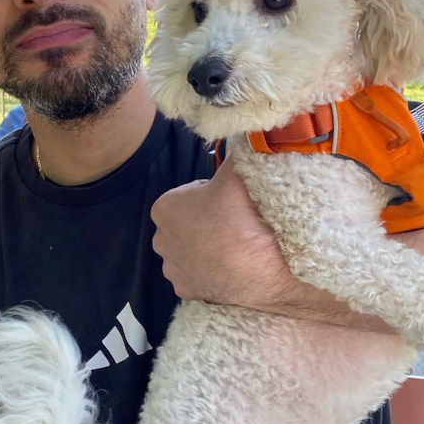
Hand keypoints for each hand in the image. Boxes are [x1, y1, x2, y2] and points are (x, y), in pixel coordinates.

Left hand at [151, 157, 315, 311]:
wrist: (262, 266)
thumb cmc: (243, 216)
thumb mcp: (238, 172)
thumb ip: (235, 150)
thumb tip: (241, 133)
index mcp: (165, 207)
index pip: (189, 195)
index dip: (211, 196)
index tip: (230, 202)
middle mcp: (161, 238)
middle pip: (186, 223)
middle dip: (204, 222)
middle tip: (235, 222)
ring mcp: (173, 268)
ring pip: (189, 250)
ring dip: (206, 247)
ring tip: (235, 245)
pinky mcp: (185, 291)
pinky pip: (196, 275)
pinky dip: (209, 271)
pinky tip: (229, 266)